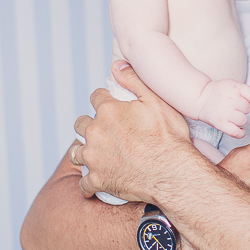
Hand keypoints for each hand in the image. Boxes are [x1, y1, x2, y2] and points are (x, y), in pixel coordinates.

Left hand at [74, 61, 196, 203]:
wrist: (172, 174)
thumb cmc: (169, 138)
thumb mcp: (156, 101)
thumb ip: (134, 80)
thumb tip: (117, 65)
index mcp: (108, 111)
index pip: (95, 97)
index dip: (104, 100)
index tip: (111, 106)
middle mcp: (95, 133)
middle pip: (80, 123)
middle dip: (90, 124)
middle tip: (105, 131)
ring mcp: (94, 158)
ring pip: (76, 152)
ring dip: (85, 152)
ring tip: (97, 155)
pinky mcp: (97, 180)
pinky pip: (83, 184)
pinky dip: (88, 184)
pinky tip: (95, 183)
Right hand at [196, 79, 249, 137]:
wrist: (200, 98)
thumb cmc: (219, 92)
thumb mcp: (233, 87)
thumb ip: (249, 92)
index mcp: (234, 87)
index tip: (247, 102)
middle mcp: (229, 99)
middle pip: (248, 108)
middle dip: (245, 110)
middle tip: (237, 109)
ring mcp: (224, 112)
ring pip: (243, 120)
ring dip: (242, 121)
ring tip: (235, 118)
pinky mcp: (220, 123)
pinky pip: (236, 132)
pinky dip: (240, 133)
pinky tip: (239, 130)